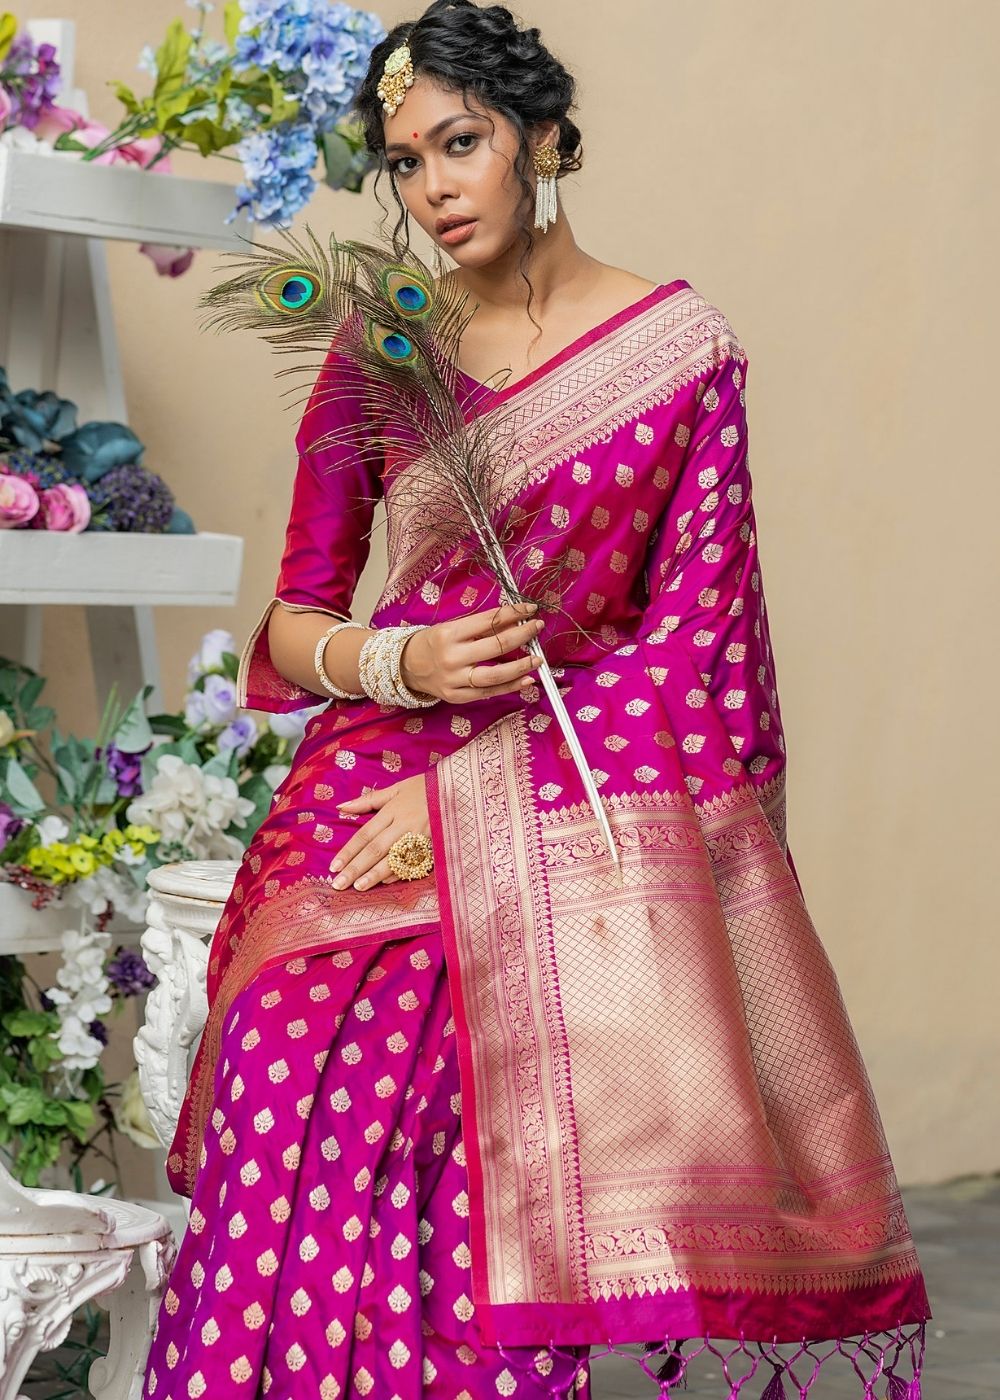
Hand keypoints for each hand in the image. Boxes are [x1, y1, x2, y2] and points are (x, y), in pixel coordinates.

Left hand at [330, 773, 429, 890]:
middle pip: (376, 849)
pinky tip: (385, 883)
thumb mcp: (397, 788)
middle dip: (356, 868)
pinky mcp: (434, 847)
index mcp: (393, 810)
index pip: (365, 834)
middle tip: (338, 884)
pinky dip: (399, 873)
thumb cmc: (427, 788)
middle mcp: (405, 825)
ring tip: (358, 888)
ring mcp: (421, 838)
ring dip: (375, 875)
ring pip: (394, 860)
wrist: (461, 790)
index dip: (349, 851)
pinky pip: (414, 864)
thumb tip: (341, 807)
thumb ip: (369, 800)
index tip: (333, 866)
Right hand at [400, 601, 544, 703]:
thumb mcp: (451, 628)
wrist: (406, 667)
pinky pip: (489, 692)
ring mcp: (455, 680)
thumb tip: (514, 621)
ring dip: (521, 665)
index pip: (489, 621)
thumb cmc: (432, 643)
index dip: (513, 614)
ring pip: (496, 674)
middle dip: (522, 635)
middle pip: (497, 646)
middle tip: (537, 628)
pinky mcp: (457, 697)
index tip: (529, 610)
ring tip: (538, 659)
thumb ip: (479, 627)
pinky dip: (510, 687)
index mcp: (450, 634)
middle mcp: (452, 657)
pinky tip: (526, 680)